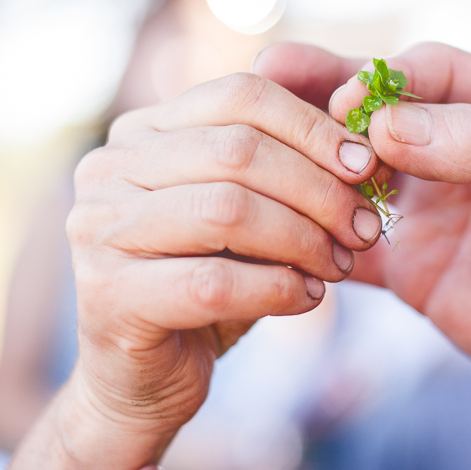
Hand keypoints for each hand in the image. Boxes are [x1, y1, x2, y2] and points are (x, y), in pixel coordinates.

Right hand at [11, 73, 382, 468]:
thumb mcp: (251, 213)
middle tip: (363, 227)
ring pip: (228, 210)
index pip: (240, 94)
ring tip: (340, 265)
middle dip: (319, 189)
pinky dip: (278, 288)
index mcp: (144, 130)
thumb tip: (371, 147)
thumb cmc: (209, 281)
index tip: (365, 165)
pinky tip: (308, 298)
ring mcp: (99, 228)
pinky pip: (214, 282)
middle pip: (239, 150)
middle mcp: (109, 166)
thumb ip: (292, 171)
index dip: (313, 126)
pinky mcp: (108, 295)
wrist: (145, 376)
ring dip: (304, 239)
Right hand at [255, 43, 470, 469]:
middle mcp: (461, 151)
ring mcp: (431, 206)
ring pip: (356, 169)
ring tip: (268, 154)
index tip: (345, 101)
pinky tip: (285, 222)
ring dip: (316, 160)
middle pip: (379, 112)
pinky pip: (351, 237)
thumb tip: (387, 126)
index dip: (382, 77)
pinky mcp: (410, 262)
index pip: (429, 71)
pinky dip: (318, 230)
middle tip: (270, 80)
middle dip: (325, 97)